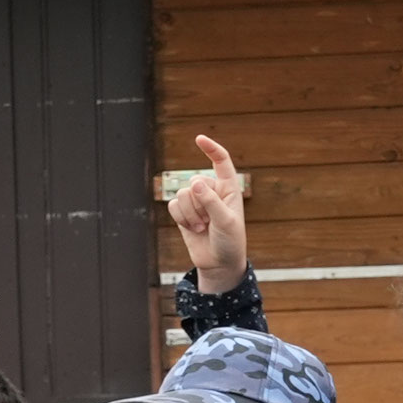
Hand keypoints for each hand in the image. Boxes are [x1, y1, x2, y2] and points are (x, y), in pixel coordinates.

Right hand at [167, 135, 247, 294]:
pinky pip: (173, 206)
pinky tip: (191, 229)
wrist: (219, 264)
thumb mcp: (225, 221)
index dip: (211, 148)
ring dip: (190, 214)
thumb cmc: (230, 241)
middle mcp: (212, 191)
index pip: (221, 161)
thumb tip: (194, 183)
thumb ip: (211, 201)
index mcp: (229, 188)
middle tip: (209, 222)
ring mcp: (197, 202)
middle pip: (195, 182)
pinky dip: (181, 218)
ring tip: (202, 228)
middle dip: (198, 203)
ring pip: (182, 194)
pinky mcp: (184, 214)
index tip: (198, 139)